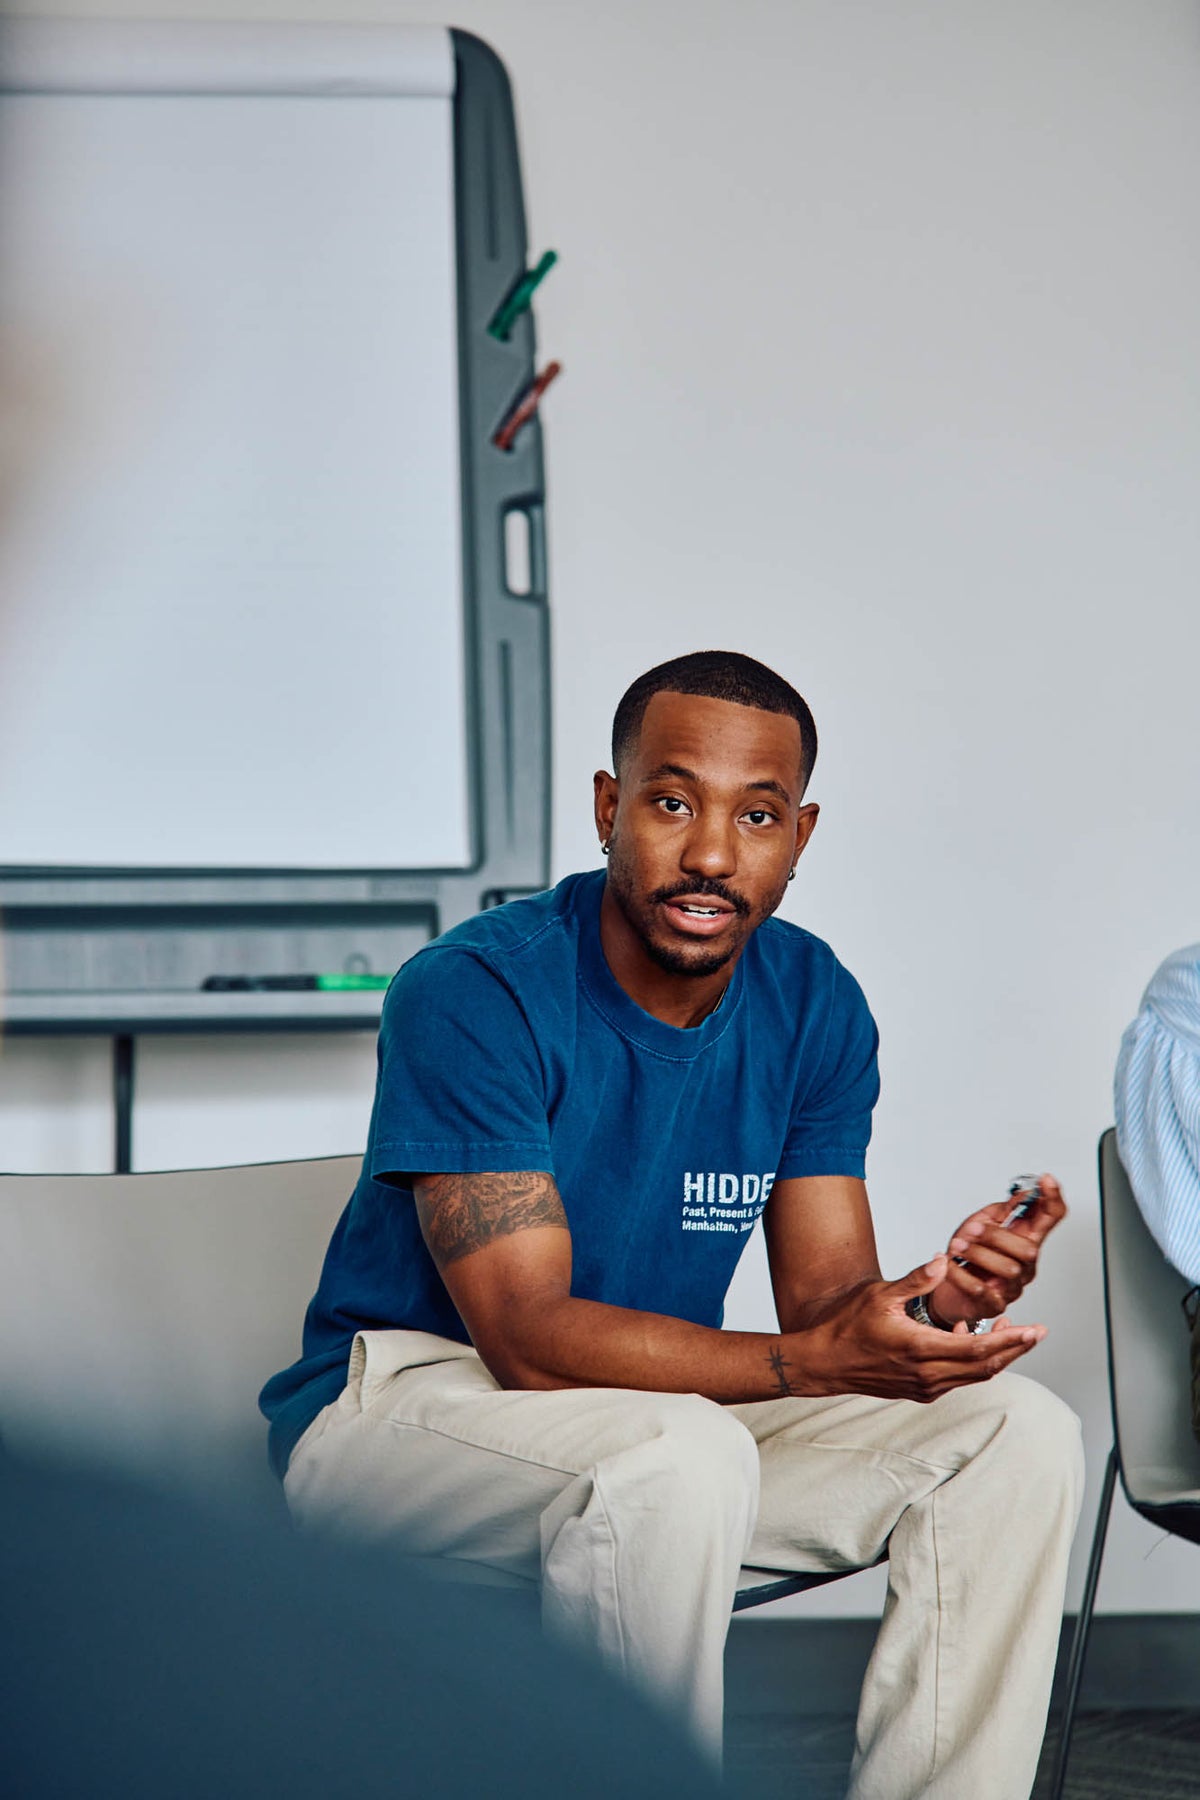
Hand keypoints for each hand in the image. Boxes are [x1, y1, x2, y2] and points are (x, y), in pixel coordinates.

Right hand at [801, 1255, 1046, 1403]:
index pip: (979, 1349)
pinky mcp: (919, 1391)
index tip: (1034, 1330)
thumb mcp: (880, 1295)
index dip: (1011, 1340)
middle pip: (985, 1367)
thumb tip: (944, 1261)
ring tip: (1008, 1330)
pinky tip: (966, 1337)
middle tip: (1037, 1332)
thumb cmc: (847, 1327)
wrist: (824, 1363)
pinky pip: (957, 1379)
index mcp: (920, 1349)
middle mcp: (927, 1375)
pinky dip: (972, 1362)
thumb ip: (915, 1280)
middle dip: (1015, 1348)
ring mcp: (924, 1387)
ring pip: (974, 1376)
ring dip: (996, 1356)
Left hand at [926, 1174, 1066, 1327]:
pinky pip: (981, 1290)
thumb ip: (1000, 1211)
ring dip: (978, 1254)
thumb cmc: (966, 1257)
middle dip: (997, 1236)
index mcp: (1024, 1240)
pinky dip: (961, 1275)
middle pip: (1029, 1250)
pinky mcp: (994, 1304)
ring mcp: (1012, 1286)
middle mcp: (1024, 1265)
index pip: (1050, 1219)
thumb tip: (1022, 1195)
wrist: (945, 1290)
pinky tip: (949, 1264)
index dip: (1052, 1199)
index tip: (1047, 1180)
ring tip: (957, 1246)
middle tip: (972, 1229)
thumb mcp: (978, 1225)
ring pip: (1008, 1269)